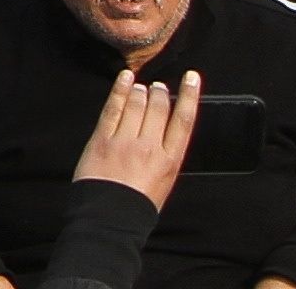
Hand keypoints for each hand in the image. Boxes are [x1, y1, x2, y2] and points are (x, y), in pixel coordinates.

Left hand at [75, 70, 202, 203]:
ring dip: (141, 92)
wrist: (110, 217)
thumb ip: (165, 156)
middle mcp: (150, 147)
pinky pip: (113, 108)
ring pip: (137, 105)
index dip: (190, 96)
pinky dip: (120, 90)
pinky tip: (125, 79)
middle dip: (160, 93)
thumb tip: (165, 132)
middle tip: (159, 87)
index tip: (192, 78)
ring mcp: (125, 141)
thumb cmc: (137, 204)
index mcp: (170, 161)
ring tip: (142, 86)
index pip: (184, 120)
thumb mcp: (163, 182)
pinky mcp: (103, 139)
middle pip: (159, 109)